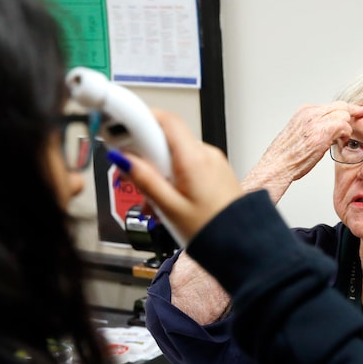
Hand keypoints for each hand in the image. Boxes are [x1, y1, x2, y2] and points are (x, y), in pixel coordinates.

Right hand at [122, 109, 243, 241]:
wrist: (242, 245)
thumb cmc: (213, 231)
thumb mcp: (170, 208)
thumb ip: (145, 180)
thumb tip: (123, 159)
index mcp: (194, 159)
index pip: (164, 120)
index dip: (139, 119)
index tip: (120, 131)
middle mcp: (206, 154)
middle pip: (167, 139)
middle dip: (146, 156)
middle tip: (135, 178)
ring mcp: (213, 162)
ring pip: (175, 154)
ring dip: (159, 172)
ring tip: (156, 202)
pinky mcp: (216, 171)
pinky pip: (188, 165)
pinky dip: (174, 178)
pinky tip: (170, 201)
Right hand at [242, 102, 362, 200]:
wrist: (277, 166)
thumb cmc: (287, 156)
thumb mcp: (299, 134)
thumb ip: (314, 126)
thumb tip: (330, 128)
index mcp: (304, 111)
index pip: (332, 105)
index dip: (347, 109)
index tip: (359, 111)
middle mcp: (310, 112)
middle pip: (341, 106)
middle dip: (352, 115)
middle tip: (358, 124)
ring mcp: (316, 121)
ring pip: (344, 115)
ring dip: (346, 128)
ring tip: (340, 140)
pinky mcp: (322, 131)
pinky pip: (343, 125)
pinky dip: (346, 134)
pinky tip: (341, 142)